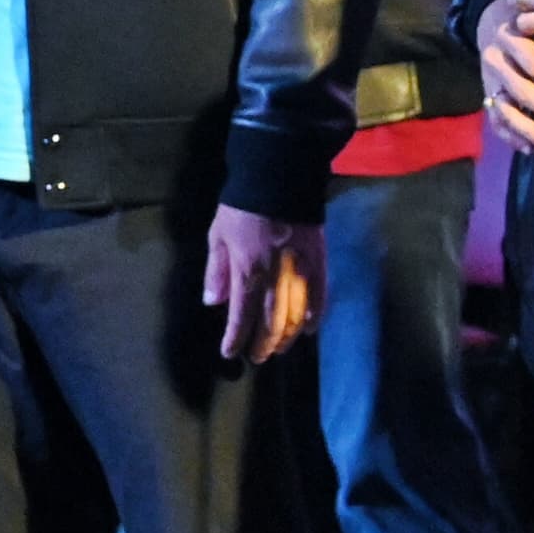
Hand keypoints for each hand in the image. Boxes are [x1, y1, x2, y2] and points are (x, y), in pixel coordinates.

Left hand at [202, 205, 322, 364]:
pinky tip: (308, 329)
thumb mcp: (217, 235)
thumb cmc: (242, 205)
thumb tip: (213, 303)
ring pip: (295, 314)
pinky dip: (315, 314)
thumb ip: (216, 271)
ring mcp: (299, 268)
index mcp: (247, 270)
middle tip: (257, 357)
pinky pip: (320, 293)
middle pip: (270, 322)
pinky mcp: (318, 259)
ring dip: (287, 336)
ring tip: (280, 348)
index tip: (230, 353)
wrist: (278, 175)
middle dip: (262, 344)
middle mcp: (274, 276)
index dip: (235, 338)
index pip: (241, 315)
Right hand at [476, 0, 533, 156]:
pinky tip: (529, 149)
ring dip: (529, 131)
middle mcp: (496, 61)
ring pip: (506, 110)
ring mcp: (488, 81)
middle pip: (522, 91)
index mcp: (512, 38)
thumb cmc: (527, 25)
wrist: (488, 21)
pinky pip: (495, 120)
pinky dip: (511, 136)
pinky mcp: (485, 94)